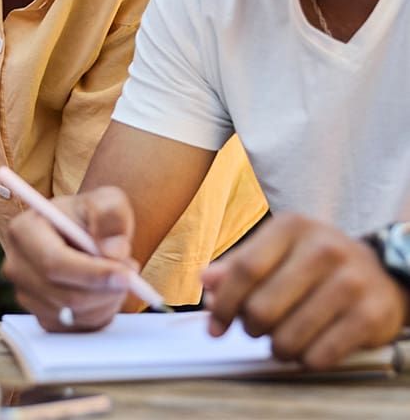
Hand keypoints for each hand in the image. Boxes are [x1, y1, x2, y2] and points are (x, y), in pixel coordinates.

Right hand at [2, 187, 137, 331]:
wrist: (81, 234)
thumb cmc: (90, 215)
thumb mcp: (106, 201)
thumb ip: (111, 215)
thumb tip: (113, 250)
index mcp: (23, 231)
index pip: (54, 263)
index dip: (92, 274)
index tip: (126, 276)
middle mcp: (17, 266)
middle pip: (65, 295)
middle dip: (106, 290)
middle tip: (131, 274)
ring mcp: (26, 295)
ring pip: (76, 314)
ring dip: (107, 300)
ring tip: (117, 275)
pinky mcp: (42, 317)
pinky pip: (78, 328)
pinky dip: (100, 313)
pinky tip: (104, 290)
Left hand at [201, 212, 409, 368]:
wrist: (381, 272)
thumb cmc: (314, 263)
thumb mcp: (276, 250)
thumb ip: (238, 265)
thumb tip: (206, 282)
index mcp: (291, 227)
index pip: (245, 269)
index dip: (224, 303)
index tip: (213, 326)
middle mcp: (323, 249)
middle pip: (262, 306)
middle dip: (249, 327)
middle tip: (254, 329)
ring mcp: (350, 282)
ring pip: (288, 336)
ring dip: (276, 348)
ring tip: (279, 342)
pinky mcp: (370, 315)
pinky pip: (320, 355)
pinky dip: (304, 361)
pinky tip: (305, 351)